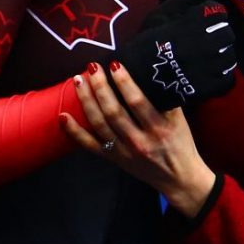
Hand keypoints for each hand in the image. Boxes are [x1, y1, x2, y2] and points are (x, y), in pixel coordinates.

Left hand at [61, 61, 216, 217]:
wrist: (179, 178)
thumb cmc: (181, 144)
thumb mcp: (180, 120)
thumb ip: (166, 99)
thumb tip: (150, 71)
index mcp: (159, 129)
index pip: (138, 102)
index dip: (124, 82)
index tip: (114, 64)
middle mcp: (139, 141)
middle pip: (113, 111)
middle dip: (100, 87)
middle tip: (92, 67)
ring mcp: (124, 151)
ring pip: (99, 124)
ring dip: (86, 101)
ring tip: (78, 81)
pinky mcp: (114, 159)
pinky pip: (89, 145)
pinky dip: (74, 132)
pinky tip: (62, 116)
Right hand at [116, 0, 235, 109]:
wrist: (134, 78)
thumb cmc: (147, 42)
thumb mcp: (164, 13)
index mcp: (191, 23)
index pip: (219, 13)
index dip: (210, 17)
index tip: (199, 24)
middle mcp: (202, 45)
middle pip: (228, 34)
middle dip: (218, 35)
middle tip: (203, 41)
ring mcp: (206, 69)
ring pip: (230, 57)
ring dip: (221, 56)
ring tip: (205, 58)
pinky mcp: (206, 89)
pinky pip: (228, 80)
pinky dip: (222, 77)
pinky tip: (209, 74)